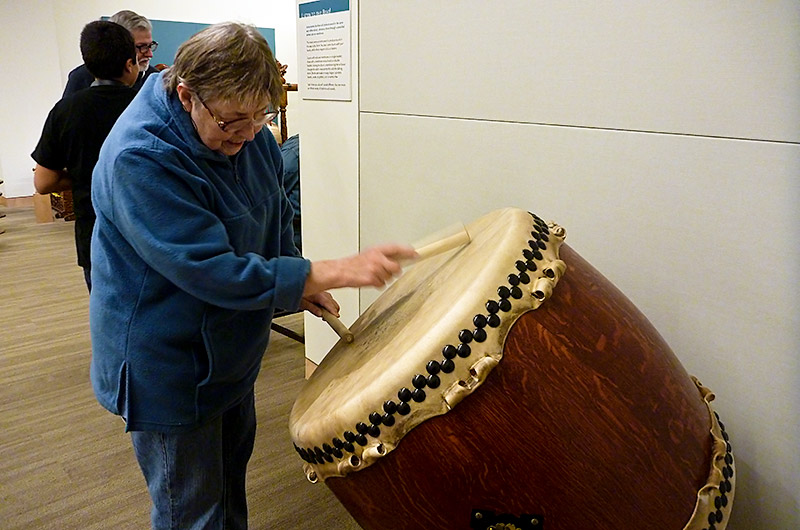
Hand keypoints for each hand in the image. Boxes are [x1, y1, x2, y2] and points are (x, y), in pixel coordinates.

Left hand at [300, 291, 338, 316]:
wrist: (297, 288)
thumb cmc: (299, 295)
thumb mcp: (303, 303)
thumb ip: (312, 309)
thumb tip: (320, 314)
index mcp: (318, 295)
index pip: (328, 303)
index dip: (332, 310)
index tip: (336, 316)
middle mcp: (324, 293)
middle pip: (334, 304)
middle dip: (332, 312)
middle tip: (326, 318)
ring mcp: (325, 293)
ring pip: (334, 303)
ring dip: (331, 310)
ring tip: (324, 315)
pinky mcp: (325, 294)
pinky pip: (331, 301)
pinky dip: (330, 307)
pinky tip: (324, 310)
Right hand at [303, 244, 417, 295]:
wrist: (339, 271)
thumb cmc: (352, 264)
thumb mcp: (368, 254)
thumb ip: (383, 256)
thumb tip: (399, 258)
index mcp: (377, 250)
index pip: (397, 248)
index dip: (408, 251)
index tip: (416, 254)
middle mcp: (377, 258)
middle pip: (397, 267)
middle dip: (393, 271)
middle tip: (385, 271)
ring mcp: (375, 268)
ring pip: (389, 277)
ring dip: (383, 278)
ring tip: (372, 275)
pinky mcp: (371, 278)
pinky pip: (382, 284)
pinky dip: (377, 284)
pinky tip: (369, 280)